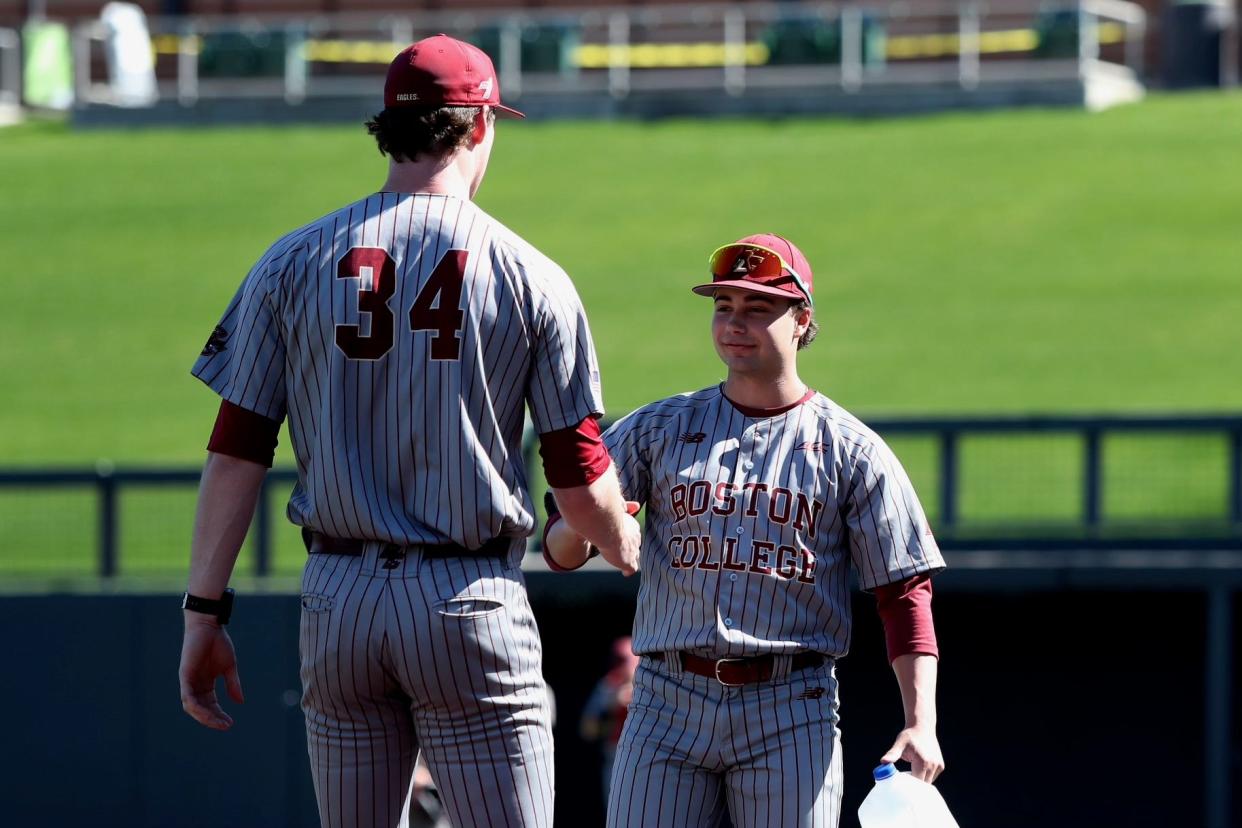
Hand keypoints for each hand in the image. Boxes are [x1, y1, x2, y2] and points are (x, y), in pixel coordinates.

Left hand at [179, 615, 244, 729]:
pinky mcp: (185, 676)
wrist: (209, 627)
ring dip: (204, 716)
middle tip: (225, 725)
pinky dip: (194, 706)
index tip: (230, 723)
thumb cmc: (218, 643)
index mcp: (206, 684)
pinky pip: (187, 696)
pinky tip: (203, 712)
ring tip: (216, 722)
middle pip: (201, 709)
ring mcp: (189, 682)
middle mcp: (196, 686)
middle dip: (212, 719)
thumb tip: (240, 702)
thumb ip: (233, 684)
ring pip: (192, 706)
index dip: (219, 715)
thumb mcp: (229, 667)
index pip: (211, 705)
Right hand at [597, 501, 640, 575]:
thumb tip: (627, 503)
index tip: (623, 537)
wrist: (608, 529)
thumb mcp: (617, 510)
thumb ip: (622, 507)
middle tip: (626, 550)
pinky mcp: (628, 561)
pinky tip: (626, 572)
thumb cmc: (608, 517)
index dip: (628, 536)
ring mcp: (633, 550)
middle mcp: (636, 538)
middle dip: (632, 546)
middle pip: (636, 544)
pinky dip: (628, 570)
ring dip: (630, 557)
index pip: (633, 533)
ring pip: (634, 555)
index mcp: (633, 526)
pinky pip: (631, 568)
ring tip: (626, 561)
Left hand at [881, 725, 943, 782]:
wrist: (922, 727)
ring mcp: (938, 765)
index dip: (908, 785)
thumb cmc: (909, 736)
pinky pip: (932, 777)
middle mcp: (932, 765)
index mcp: (922, 762)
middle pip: (923, 784)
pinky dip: (925, 776)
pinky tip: (919, 768)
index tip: (901, 783)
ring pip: (928, 781)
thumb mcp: (899, 744)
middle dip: (914, 784)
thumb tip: (883, 761)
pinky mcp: (941, 765)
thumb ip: (893, 754)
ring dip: (920, 779)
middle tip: (904, 778)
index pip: (916, 783)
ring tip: (912, 770)